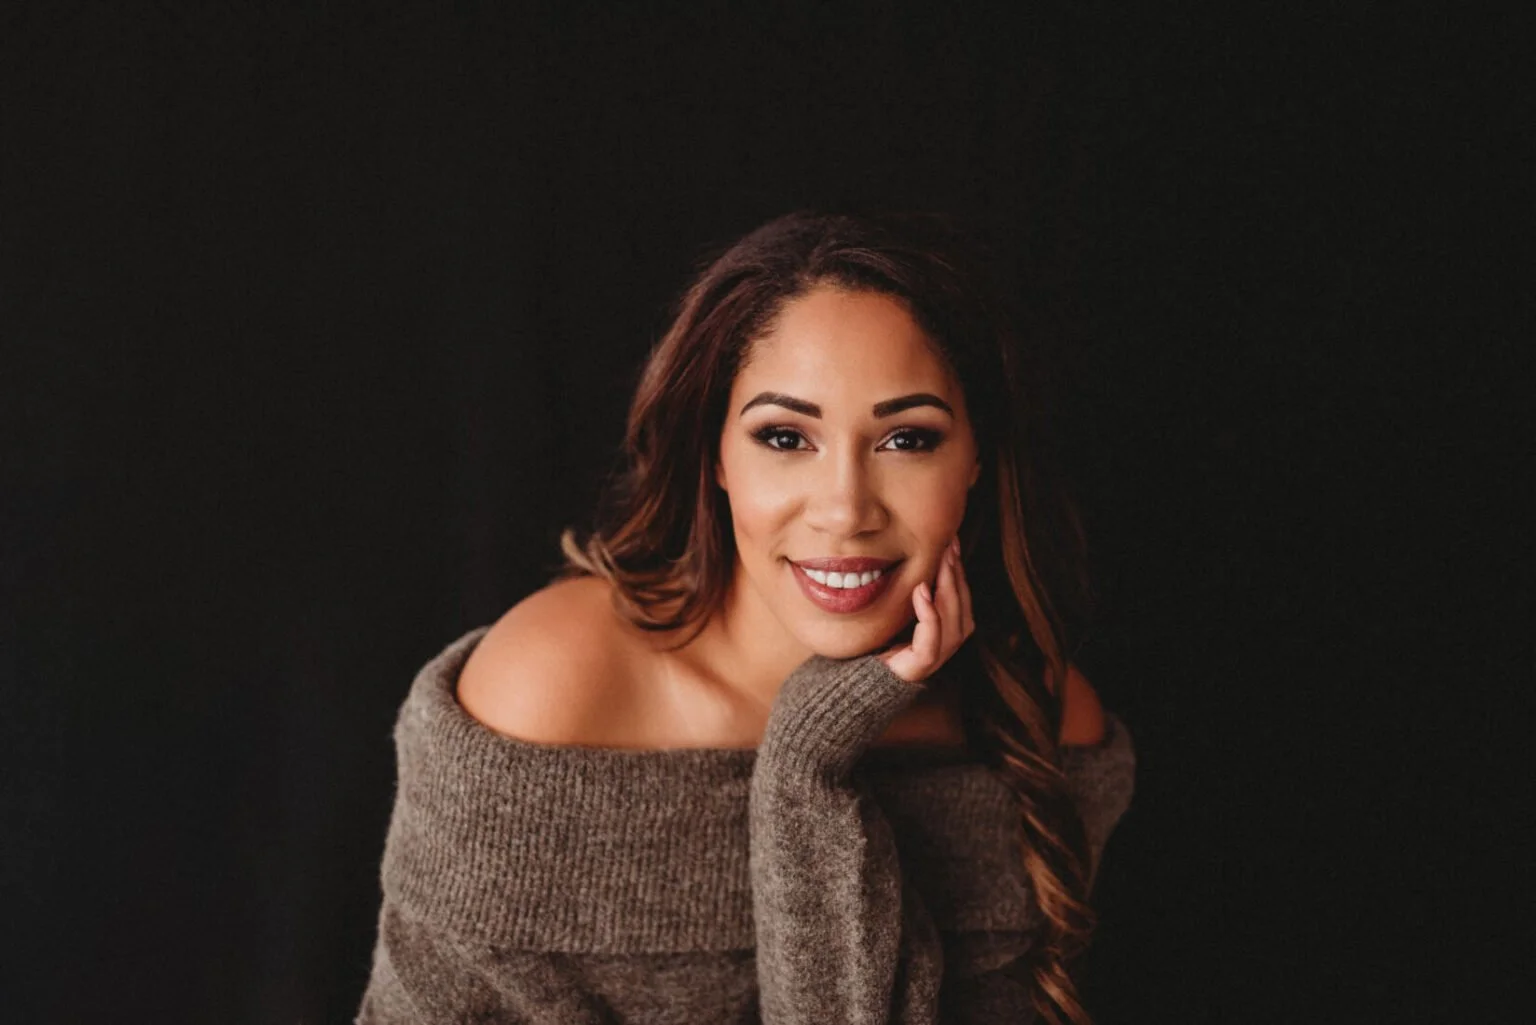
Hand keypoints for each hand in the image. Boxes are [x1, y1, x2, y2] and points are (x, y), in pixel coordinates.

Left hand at [876, 535, 974, 683]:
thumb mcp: (904, 609)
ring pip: (953, 617)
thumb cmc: (884, 638)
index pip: (961, 593)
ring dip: (948, 586)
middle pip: (961, 602)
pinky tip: (922, 590)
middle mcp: (950, 641)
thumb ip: (917, 590)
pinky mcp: (922, 664)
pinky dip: (930, 613)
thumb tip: (921, 555)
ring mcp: (938, 654)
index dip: (959, 567)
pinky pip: (932, 638)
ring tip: (941, 561)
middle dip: (956, 571)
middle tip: (949, 544)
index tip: (953, 541)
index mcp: (949, 627)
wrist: (863, 675)